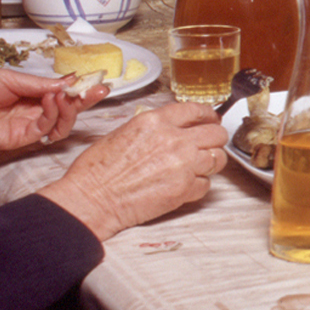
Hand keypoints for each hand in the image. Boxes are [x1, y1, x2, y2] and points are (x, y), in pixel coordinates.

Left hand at [0, 68, 109, 167]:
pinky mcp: (20, 138)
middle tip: (97, 90)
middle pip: (67, 110)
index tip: (95, 82)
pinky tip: (50, 101)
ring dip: (69, 108)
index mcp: (29, 95)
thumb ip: (39, 84)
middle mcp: (31, 112)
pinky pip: (45, 129)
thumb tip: (67, 83)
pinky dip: (53, 115)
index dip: (78, 89)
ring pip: (61, 123)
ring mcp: (27, 126)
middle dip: (84, 100)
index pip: (61, 94)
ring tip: (66, 94)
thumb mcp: (10, 77)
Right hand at [38, 102, 228, 240]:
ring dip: (210, 162)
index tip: (211, 119)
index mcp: (156, 122)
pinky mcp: (184, 189)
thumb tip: (172, 129)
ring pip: (218, 159)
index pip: (197, 110)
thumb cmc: (97, 170)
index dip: (208, 115)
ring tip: (198, 166)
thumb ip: (154, 128)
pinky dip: (199, 185)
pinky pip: (207, 184)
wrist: (91, 199)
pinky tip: (185, 185)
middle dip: (215, 139)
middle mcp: (174, 140)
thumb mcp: (123, 132)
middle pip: (217, 133)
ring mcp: (183, 165)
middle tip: (209, 144)